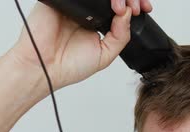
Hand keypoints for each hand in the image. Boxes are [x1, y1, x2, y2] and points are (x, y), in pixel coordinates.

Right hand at [6, 0, 152, 92]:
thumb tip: (128, 12)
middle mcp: (87, 11)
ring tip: (120, 7)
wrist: (44, 68)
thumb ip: (120, 35)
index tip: (145, 8)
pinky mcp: (59, 0)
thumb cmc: (69, 66)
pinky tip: (105, 2)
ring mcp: (74, 3)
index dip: (134, 4)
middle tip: (134, 8)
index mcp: (98, 22)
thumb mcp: (105, 55)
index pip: (120, 6)